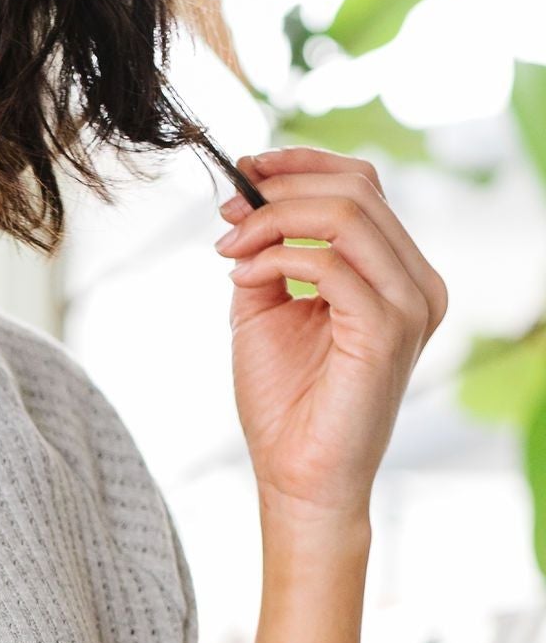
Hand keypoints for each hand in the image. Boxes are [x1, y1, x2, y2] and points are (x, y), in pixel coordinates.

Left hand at [214, 145, 446, 526]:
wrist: (297, 476)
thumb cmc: (287, 402)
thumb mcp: (267, 308)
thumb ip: (268, 253)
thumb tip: (248, 202)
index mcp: (397, 272)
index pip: (362, 186)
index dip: (301, 166)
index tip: (244, 172)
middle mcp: (416, 283)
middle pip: (356, 190)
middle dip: (280, 190)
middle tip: (226, 214)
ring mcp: (410, 305)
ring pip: (346, 216)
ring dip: (273, 222)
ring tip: (229, 249)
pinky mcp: (388, 330)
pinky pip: (332, 266)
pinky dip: (278, 259)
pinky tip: (244, 278)